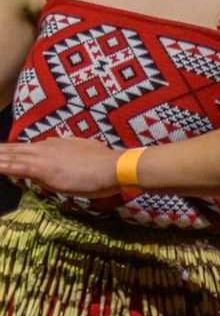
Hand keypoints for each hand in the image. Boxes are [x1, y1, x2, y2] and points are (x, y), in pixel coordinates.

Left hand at [0, 138, 121, 197]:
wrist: (113, 167)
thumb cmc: (106, 165)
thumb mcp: (85, 157)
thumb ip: (72, 158)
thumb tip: (68, 162)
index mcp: (54, 146)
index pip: (28, 149)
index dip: (13, 151)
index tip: (3, 152)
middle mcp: (44, 148)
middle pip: (14, 149)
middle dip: (0, 151)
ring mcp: (42, 157)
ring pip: (10, 156)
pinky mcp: (42, 169)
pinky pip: (14, 167)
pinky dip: (2, 165)